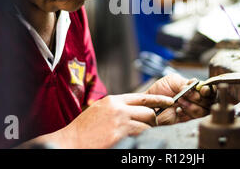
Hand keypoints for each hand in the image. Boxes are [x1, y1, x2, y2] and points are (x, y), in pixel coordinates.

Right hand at [56, 93, 173, 147]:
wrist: (69, 143)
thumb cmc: (82, 131)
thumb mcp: (99, 111)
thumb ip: (117, 108)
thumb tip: (133, 111)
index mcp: (113, 100)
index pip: (142, 96)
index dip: (158, 99)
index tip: (170, 101)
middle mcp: (118, 108)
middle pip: (148, 111)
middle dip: (152, 121)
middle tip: (150, 128)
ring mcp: (120, 122)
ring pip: (146, 125)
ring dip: (146, 132)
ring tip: (138, 137)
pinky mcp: (120, 135)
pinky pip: (140, 136)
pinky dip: (140, 140)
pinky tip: (133, 141)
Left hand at [145, 73, 215, 124]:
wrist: (149, 104)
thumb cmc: (159, 91)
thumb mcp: (172, 80)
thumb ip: (184, 82)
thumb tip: (195, 87)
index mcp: (193, 88)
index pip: (208, 89)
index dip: (208, 90)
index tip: (203, 90)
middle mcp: (195, 99)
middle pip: (209, 100)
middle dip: (198, 97)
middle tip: (185, 95)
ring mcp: (193, 110)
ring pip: (204, 110)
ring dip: (193, 105)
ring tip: (179, 101)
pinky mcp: (188, 120)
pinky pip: (196, 119)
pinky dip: (189, 112)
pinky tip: (179, 109)